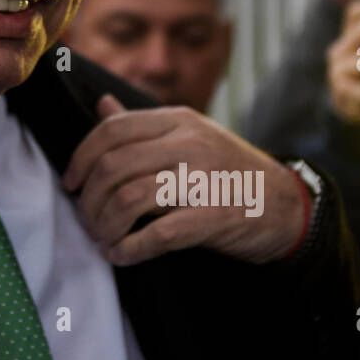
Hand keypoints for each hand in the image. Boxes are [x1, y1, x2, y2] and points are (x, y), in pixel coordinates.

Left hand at [63, 96, 305, 266]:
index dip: (81, 158)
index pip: (112, 130)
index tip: (71, 183)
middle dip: (89, 198)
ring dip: (105, 225)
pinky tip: (121, 255)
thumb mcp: (190, 136)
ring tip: (102, 238)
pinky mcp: (214, 216)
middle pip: (114, 166)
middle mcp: (189, 143)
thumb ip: (142, 126)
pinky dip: (130, 248)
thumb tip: (101, 104)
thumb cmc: (229, 171)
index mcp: (178, 120)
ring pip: (129, 198)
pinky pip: (158, 234)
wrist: (288, 205)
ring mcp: (203, 179)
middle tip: (85, 218)